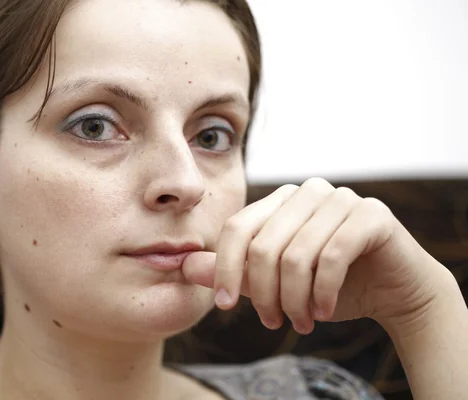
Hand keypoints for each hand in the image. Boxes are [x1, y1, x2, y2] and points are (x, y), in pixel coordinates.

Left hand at [183, 178, 450, 334]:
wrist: (391, 289)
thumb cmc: (327, 284)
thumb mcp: (272, 281)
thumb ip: (229, 270)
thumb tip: (182, 266)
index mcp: (278, 201)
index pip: (237, 229)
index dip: (225, 269)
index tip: (224, 306)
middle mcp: (306, 192)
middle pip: (262, 245)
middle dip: (263, 294)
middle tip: (273, 322)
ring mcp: (340, 198)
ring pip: (295, 255)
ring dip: (294, 300)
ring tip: (299, 323)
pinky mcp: (370, 213)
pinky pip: (333, 256)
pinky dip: (323, 292)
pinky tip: (323, 312)